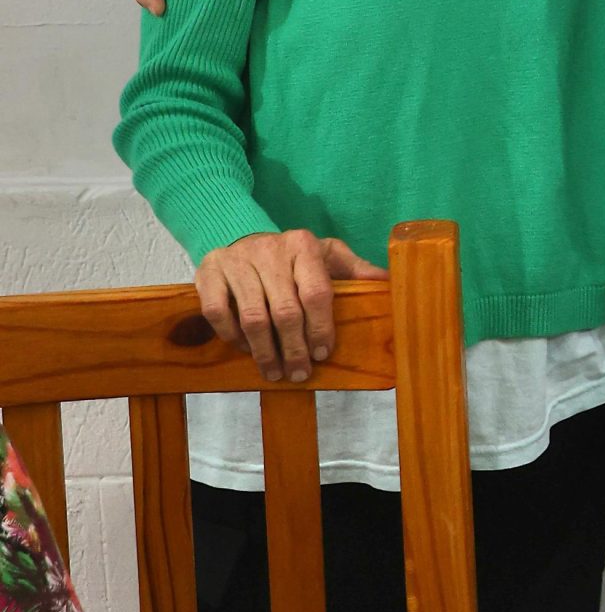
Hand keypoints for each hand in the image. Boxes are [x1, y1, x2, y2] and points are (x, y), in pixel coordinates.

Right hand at [194, 232, 384, 382]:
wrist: (244, 238)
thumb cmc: (293, 257)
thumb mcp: (327, 256)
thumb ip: (356, 270)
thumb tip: (388, 284)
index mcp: (303, 244)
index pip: (316, 292)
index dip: (320, 328)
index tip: (323, 353)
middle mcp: (269, 249)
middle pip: (285, 310)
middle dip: (294, 349)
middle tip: (299, 373)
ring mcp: (236, 259)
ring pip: (252, 316)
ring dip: (265, 352)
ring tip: (274, 372)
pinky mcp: (208, 271)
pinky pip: (217, 313)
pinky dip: (232, 337)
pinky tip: (246, 349)